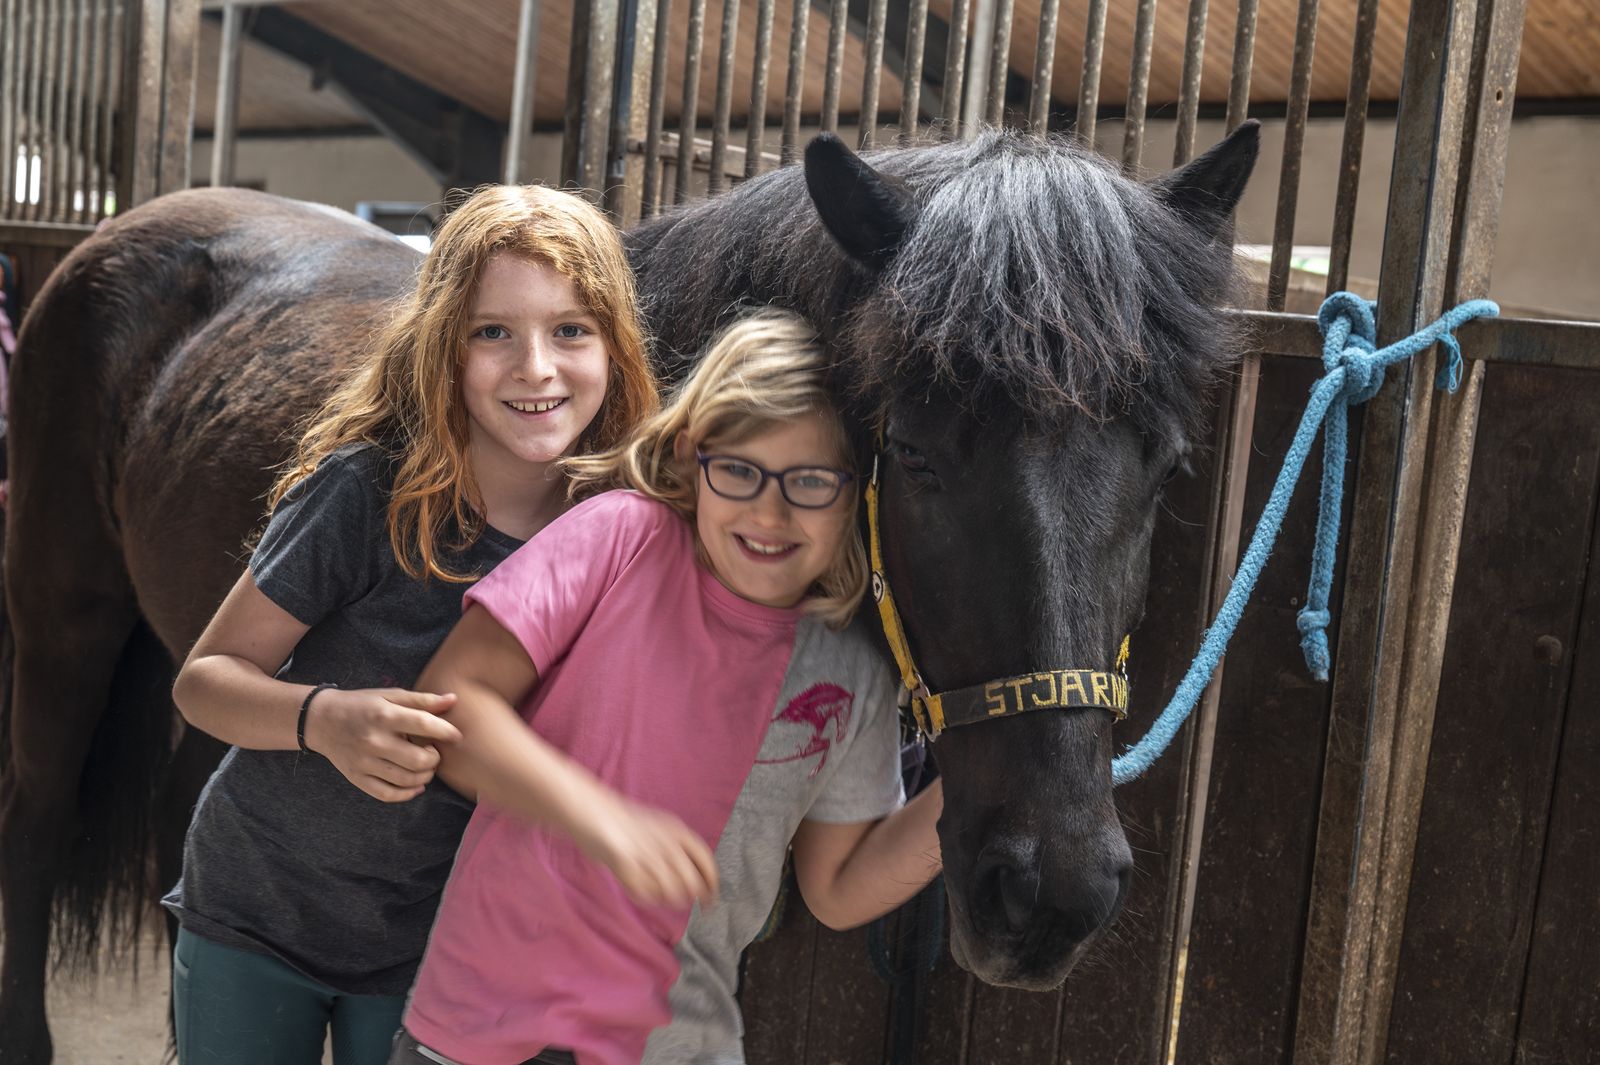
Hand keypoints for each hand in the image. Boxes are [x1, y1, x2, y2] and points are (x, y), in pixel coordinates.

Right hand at [303, 687, 461, 801]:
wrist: (321, 720)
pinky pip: (387, 794)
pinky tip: (416, 785)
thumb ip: (422, 700)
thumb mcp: (389, 696)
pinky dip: (407, 794)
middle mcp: (374, 741)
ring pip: (407, 780)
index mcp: (384, 716)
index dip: (447, 732)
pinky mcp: (357, 778)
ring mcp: (364, 762)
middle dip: (435, 759)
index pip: (425, 726)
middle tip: (434, 752)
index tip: (456, 736)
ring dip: (425, 776)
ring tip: (426, 766)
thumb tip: (453, 700)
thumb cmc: (361, 705)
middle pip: (419, 760)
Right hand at [572, 790, 720, 908]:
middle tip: (691, 904)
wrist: (594, 811)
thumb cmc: (627, 823)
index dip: (712, 882)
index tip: (712, 897)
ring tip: (662, 895)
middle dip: (694, 897)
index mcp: (677, 831)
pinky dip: (645, 896)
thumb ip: (678, 847)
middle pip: (691, 882)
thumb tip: (697, 876)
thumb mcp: (661, 826)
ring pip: (671, 891)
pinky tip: (638, 887)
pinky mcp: (628, 865)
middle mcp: (666, 843)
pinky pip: (644, 893)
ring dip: (669, 898)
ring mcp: (647, 854)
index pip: (705, 861)